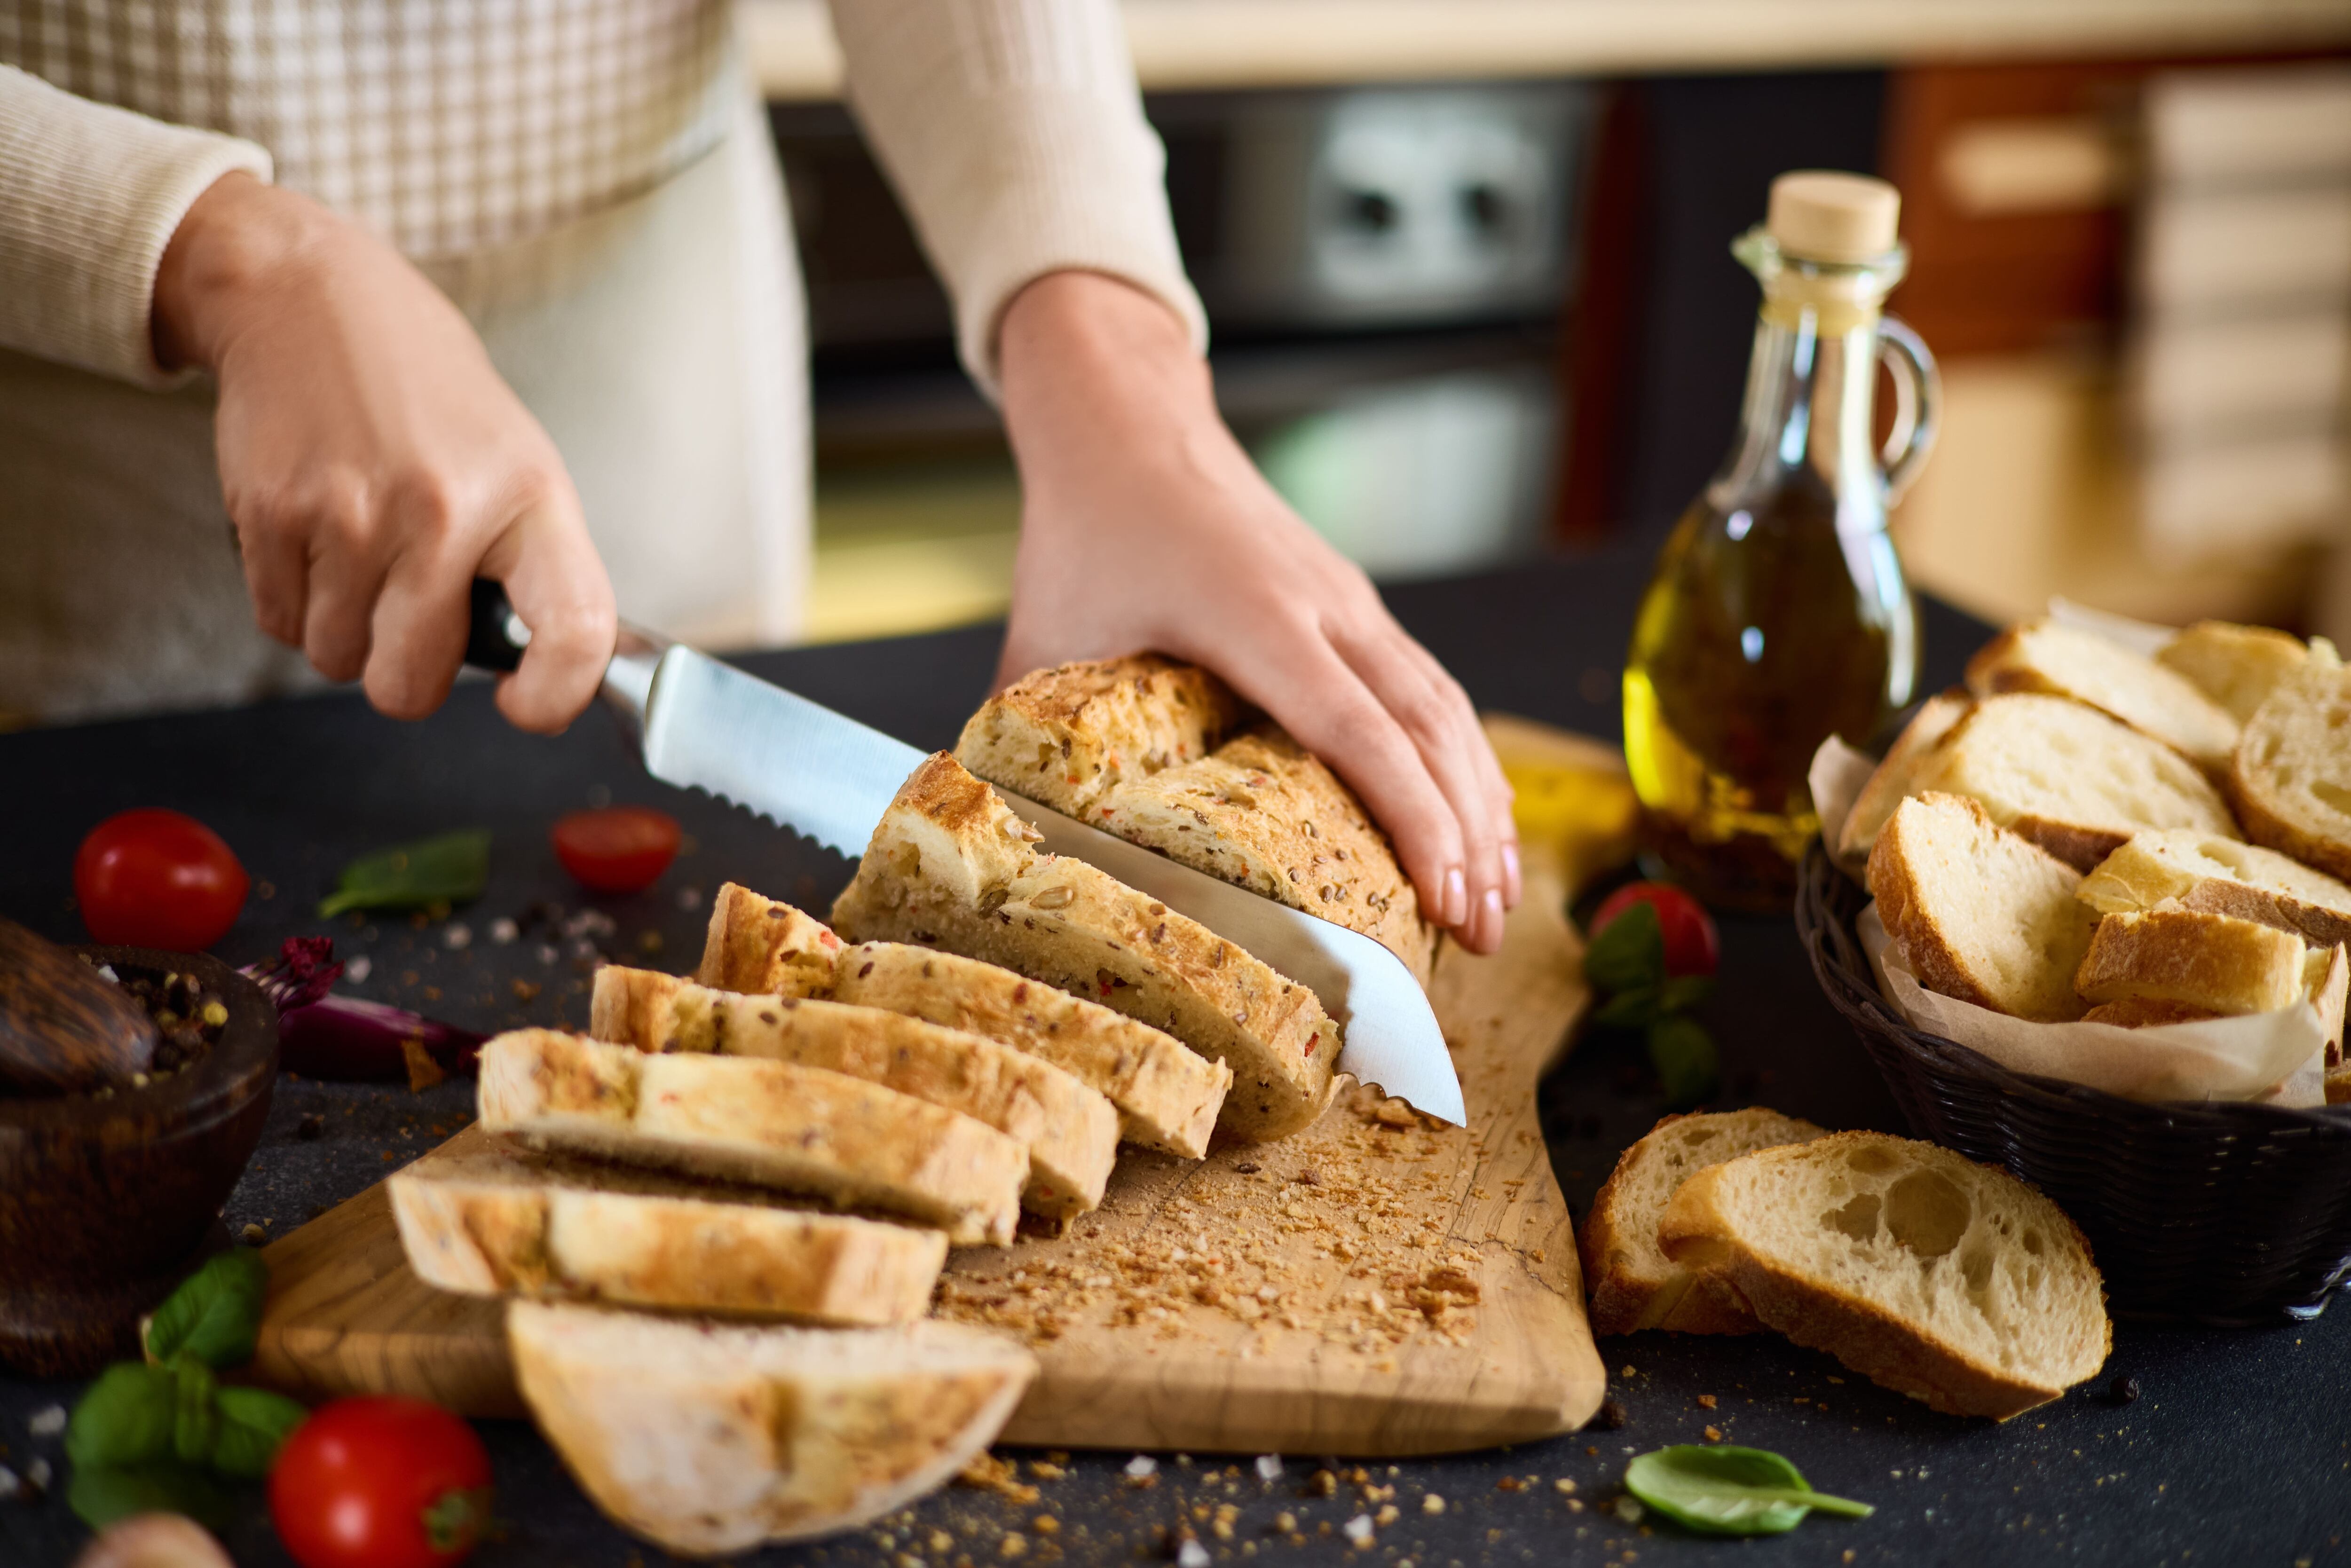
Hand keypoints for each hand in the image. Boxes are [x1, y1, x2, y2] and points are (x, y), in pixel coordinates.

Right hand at [152, 173, 613, 732]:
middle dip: (409, 673)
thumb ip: (529, 564)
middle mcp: (442, 513)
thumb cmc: (427, 395)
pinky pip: (280, 625)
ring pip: (338, 660)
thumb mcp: (517, 460)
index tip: (528, 706)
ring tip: (362, 553)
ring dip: (346, 632)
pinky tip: (317, 537)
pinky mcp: (271, 515)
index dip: (556, 694)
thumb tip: (537, 666)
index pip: (575, 628)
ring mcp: (349, 517)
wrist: (311, 301)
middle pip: (411, 681)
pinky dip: (296, 603)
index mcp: (529, 500)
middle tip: (413, 615)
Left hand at [995, 272, 1520, 953]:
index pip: (1359, 732)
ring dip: (1478, 802)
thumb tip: (1005, 836)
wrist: (1128, 424)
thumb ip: (1030, 738)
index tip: (1442, 899)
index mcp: (1256, 618)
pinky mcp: (1354, 600)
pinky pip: (1429, 686)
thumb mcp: (1045, 636)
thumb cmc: (1086, 529)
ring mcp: (1351, 601)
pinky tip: (1474, 814)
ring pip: (1445, 707)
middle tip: (1483, 933)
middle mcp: (1326, 607)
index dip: (1412, 820)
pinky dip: (1460, 756)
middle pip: (1429, 729)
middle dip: (1467, 837)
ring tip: (1494, 895)